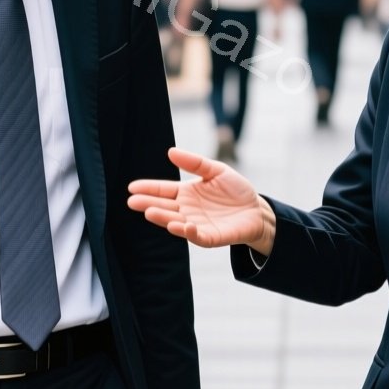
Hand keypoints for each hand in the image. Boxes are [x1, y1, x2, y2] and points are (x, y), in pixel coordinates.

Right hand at [129, 148, 273, 254]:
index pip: (163, 190)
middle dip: (149, 205)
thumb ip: (195, 162)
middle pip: (165, 207)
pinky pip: (198, 237)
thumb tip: (171, 151)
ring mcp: (197, 225)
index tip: (132, 187)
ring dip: (164, 219)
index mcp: (186, 193)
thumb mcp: (215, 170)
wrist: (257, 210)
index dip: (148, 189)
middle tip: (133, 202)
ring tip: (150, 213)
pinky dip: (189, 233)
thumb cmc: (235, 190)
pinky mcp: (211, 237)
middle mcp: (187, 210)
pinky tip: (181, 226)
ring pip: (176, 223)